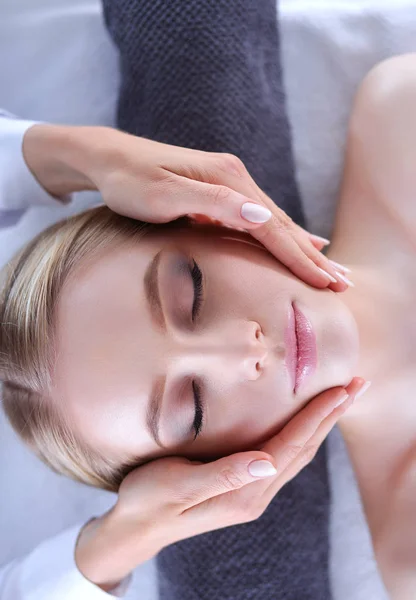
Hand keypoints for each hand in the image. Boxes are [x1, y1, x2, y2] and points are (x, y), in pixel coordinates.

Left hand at [23, 124, 350, 291]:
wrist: (107, 158)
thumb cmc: (129, 181)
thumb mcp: (165, 194)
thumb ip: (214, 203)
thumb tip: (264, 215)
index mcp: (229, 181)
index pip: (274, 227)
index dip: (301, 258)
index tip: (326, 283)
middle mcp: (237, 179)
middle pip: (283, 225)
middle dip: (312, 257)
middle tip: (342, 283)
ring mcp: (230, 185)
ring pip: (275, 223)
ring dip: (303, 248)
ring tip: (330, 268)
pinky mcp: (220, 193)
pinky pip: (261, 220)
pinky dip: (284, 235)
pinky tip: (298, 241)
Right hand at [75, 377, 367, 590]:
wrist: (132, 530)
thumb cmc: (147, 501)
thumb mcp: (178, 485)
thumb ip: (223, 474)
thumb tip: (268, 462)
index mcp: (244, 492)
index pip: (291, 446)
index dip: (317, 416)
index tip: (342, 389)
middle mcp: (255, 494)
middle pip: (304, 449)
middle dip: (332, 417)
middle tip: (357, 386)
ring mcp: (250, 493)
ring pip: (297, 454)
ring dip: (321, 426)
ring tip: (340, 401)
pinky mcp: (241, 487)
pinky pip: (283, 456)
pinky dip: (301, 435)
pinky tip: (302, 425)